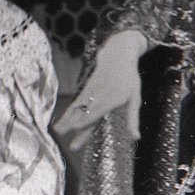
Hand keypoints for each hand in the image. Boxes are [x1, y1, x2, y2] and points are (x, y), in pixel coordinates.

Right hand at [53, 30, 146, 151]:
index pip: (98, 109)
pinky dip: (67, 114)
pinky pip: (75, 104)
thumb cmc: (129, 79)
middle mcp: (100, 95)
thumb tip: (136, 138)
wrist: (116, 56)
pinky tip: (60, 124)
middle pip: (85, 111)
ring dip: (67, 119)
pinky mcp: (85, 90)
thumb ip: (133, 119)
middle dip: (74, 123)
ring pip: (77, 107)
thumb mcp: (135, 98)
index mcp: (113, 98)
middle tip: (63, 134)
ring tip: (57, 131)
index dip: (87, 118)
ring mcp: (91, 92)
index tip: (76, 127)